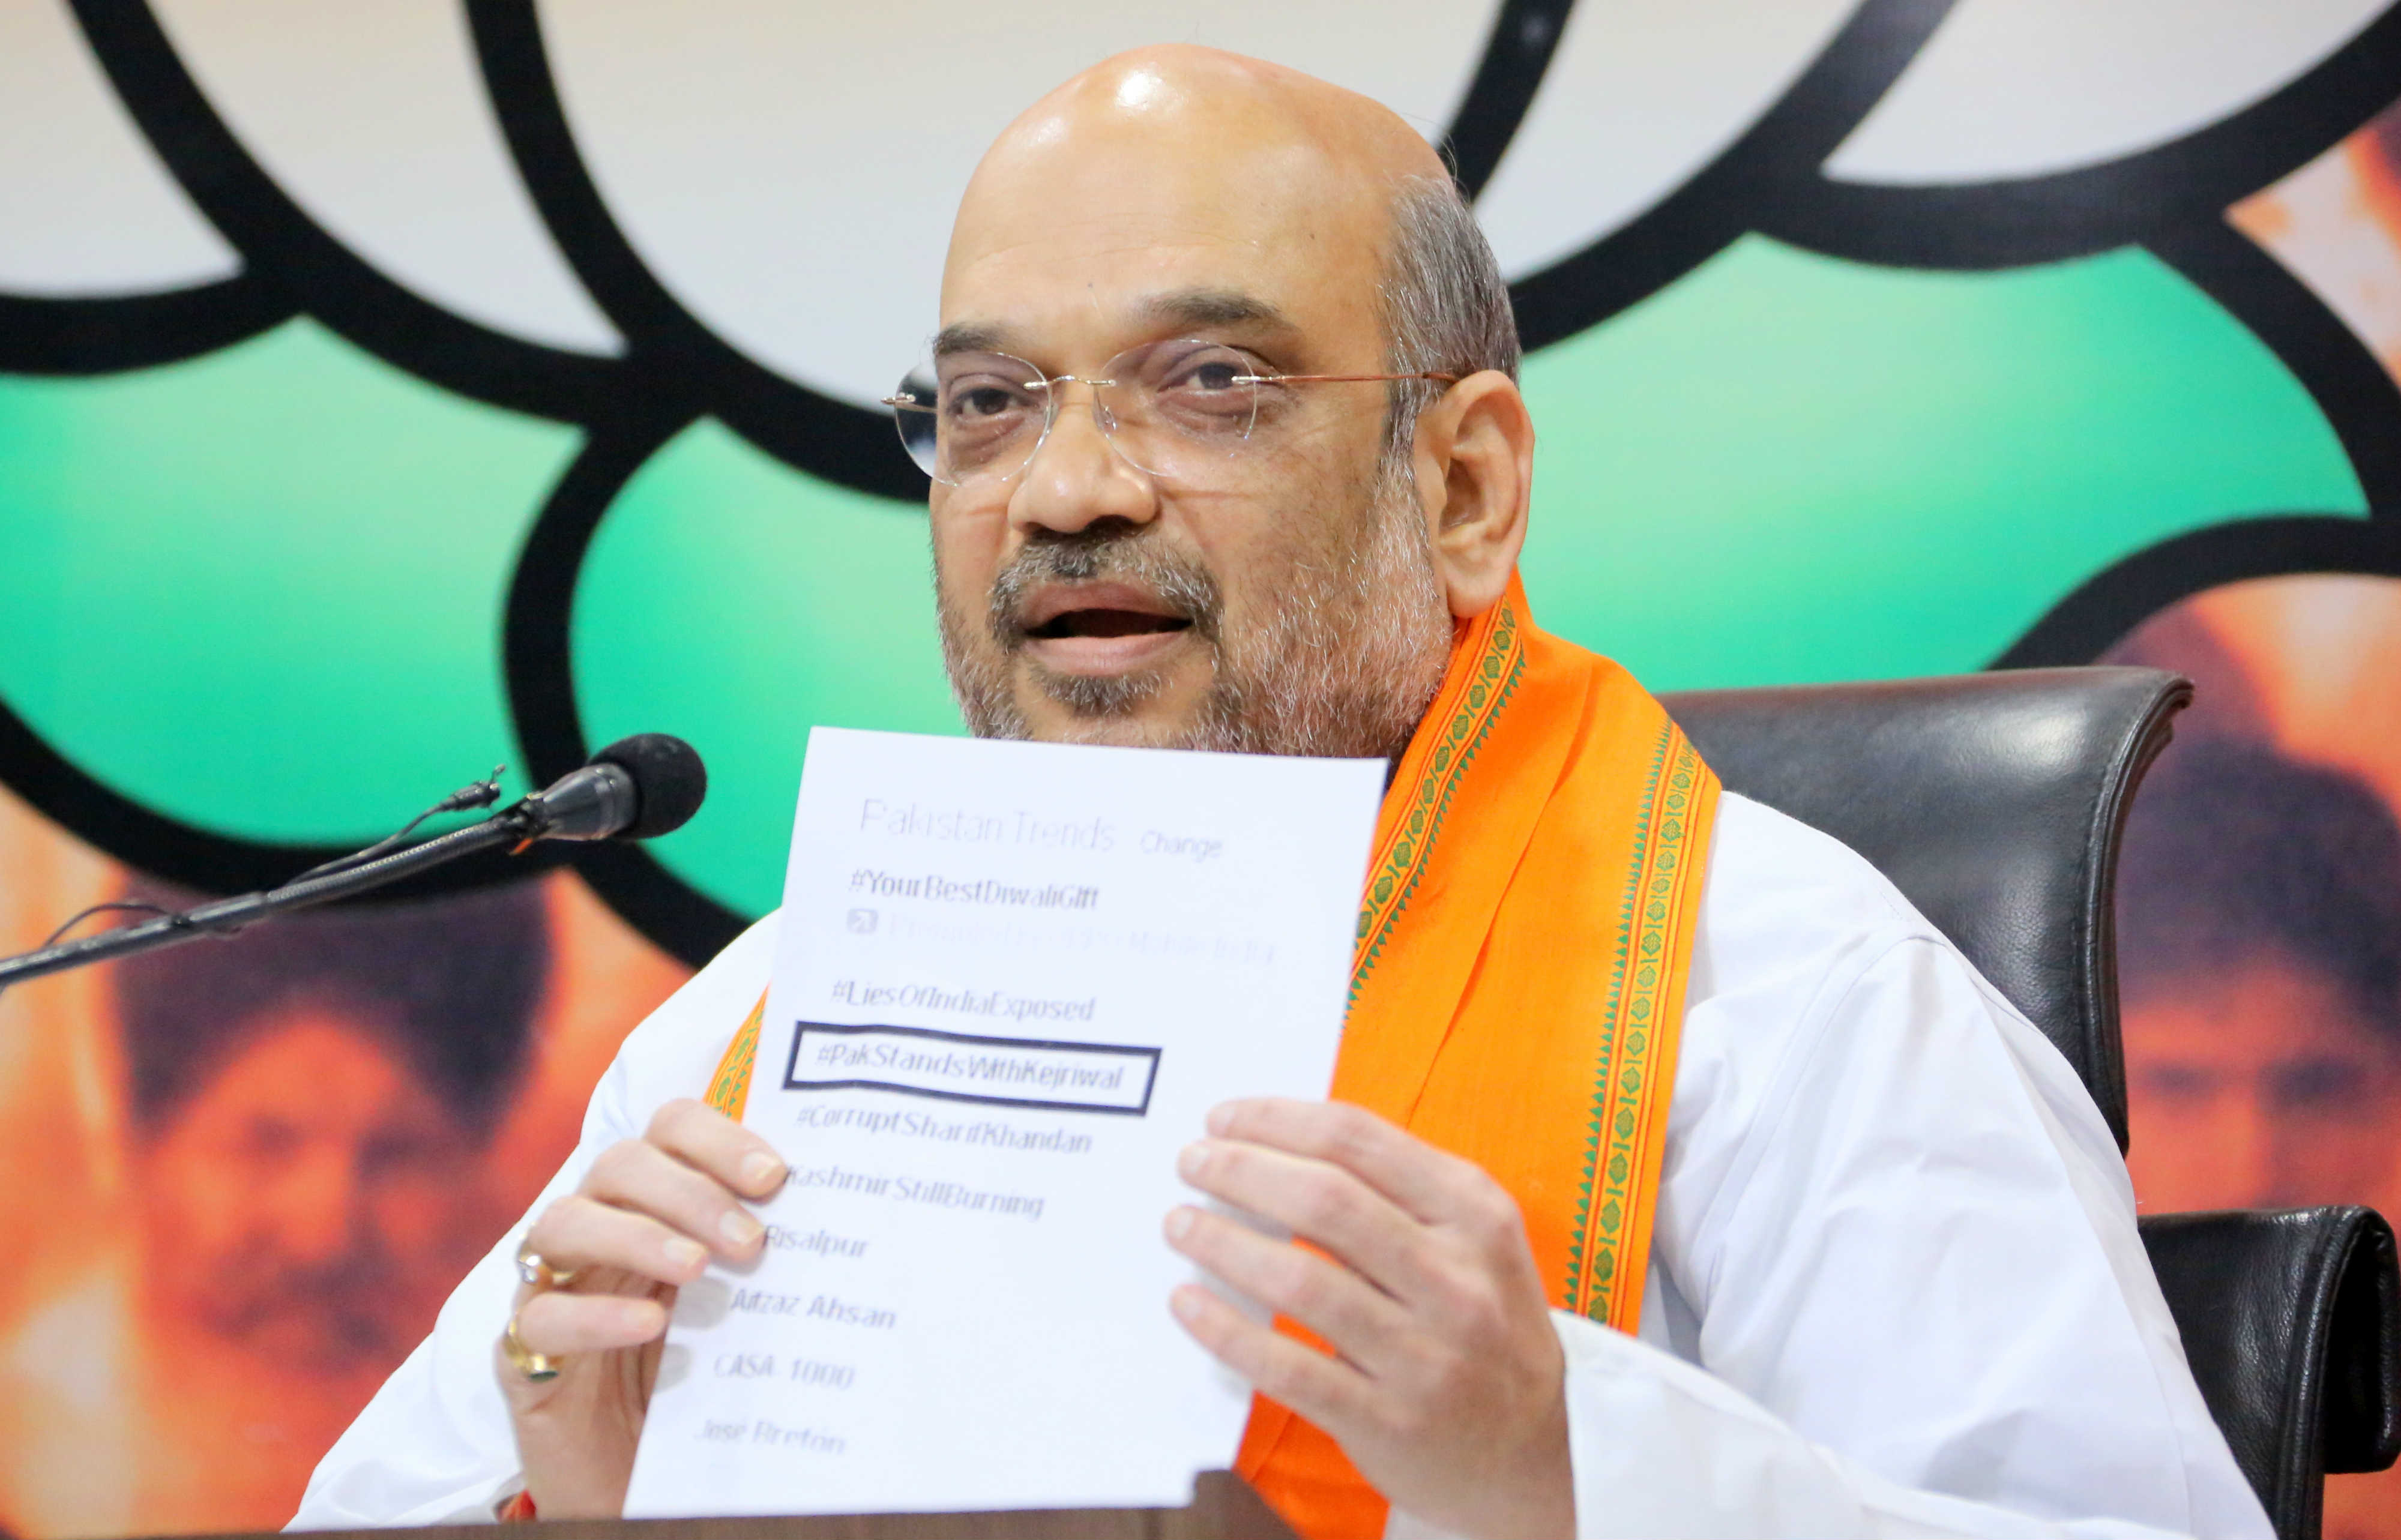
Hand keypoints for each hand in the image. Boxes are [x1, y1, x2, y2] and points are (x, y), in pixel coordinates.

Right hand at [496, 1098, 785, 1516]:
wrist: (651, 1478)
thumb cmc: (703, 1378)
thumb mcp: (742, 1312)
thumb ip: (768, 1265)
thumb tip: (846, 1222)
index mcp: (654, 1206)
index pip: (671, 1131)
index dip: (717, 1138)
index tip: (775, 1175)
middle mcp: (600, 1232)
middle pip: (620, 1164)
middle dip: (690, 1191)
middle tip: (750, 1241)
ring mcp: (555, 1287)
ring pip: (565, 1222)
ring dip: (637, 1235)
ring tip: (697, 1268)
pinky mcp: (525, 1355)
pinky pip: (541, 1317)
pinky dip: (594, 1314)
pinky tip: (648, 1324)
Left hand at [1165, 1099, 1571, 1539]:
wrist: (1535, 1450)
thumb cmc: (1483, 1324)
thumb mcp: (1474, 1240)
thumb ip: (1397, 1191)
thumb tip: (1276, 1146)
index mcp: (1475, 1214)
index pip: (1359, 1140)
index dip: (1277, 1121)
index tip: (1223, 1118)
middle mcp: (1457, 1278)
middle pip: (1325, 1200)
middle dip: (1242, 1171)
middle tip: (1192, 1164)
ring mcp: (1425, 1354)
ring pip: (1301, 1282)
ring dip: (1223, 1244)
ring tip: (1181, 1224)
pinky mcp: (1389, 1420)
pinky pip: (1289, 1367)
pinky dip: (1228, 1330)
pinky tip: (1190, 1303)